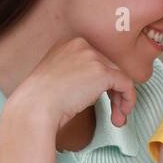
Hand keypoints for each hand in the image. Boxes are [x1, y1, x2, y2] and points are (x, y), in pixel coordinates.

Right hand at [8, 37, 136, 130]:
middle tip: (114, 113)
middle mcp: (81, 45)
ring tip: (118, 118)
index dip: (102, 83)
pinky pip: (126, 84)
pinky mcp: (102, 72)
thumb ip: (76, 75)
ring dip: (121, 100)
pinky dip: (128, 100)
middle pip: (109, 67)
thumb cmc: (39, 101)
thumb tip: (95, 88)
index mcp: (68, 44)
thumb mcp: (56, 79)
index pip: (95, 61)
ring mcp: (92, 57)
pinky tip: (121, 115)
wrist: (35, 107)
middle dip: (113, 93)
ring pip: (119, 76)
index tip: (102, 100)